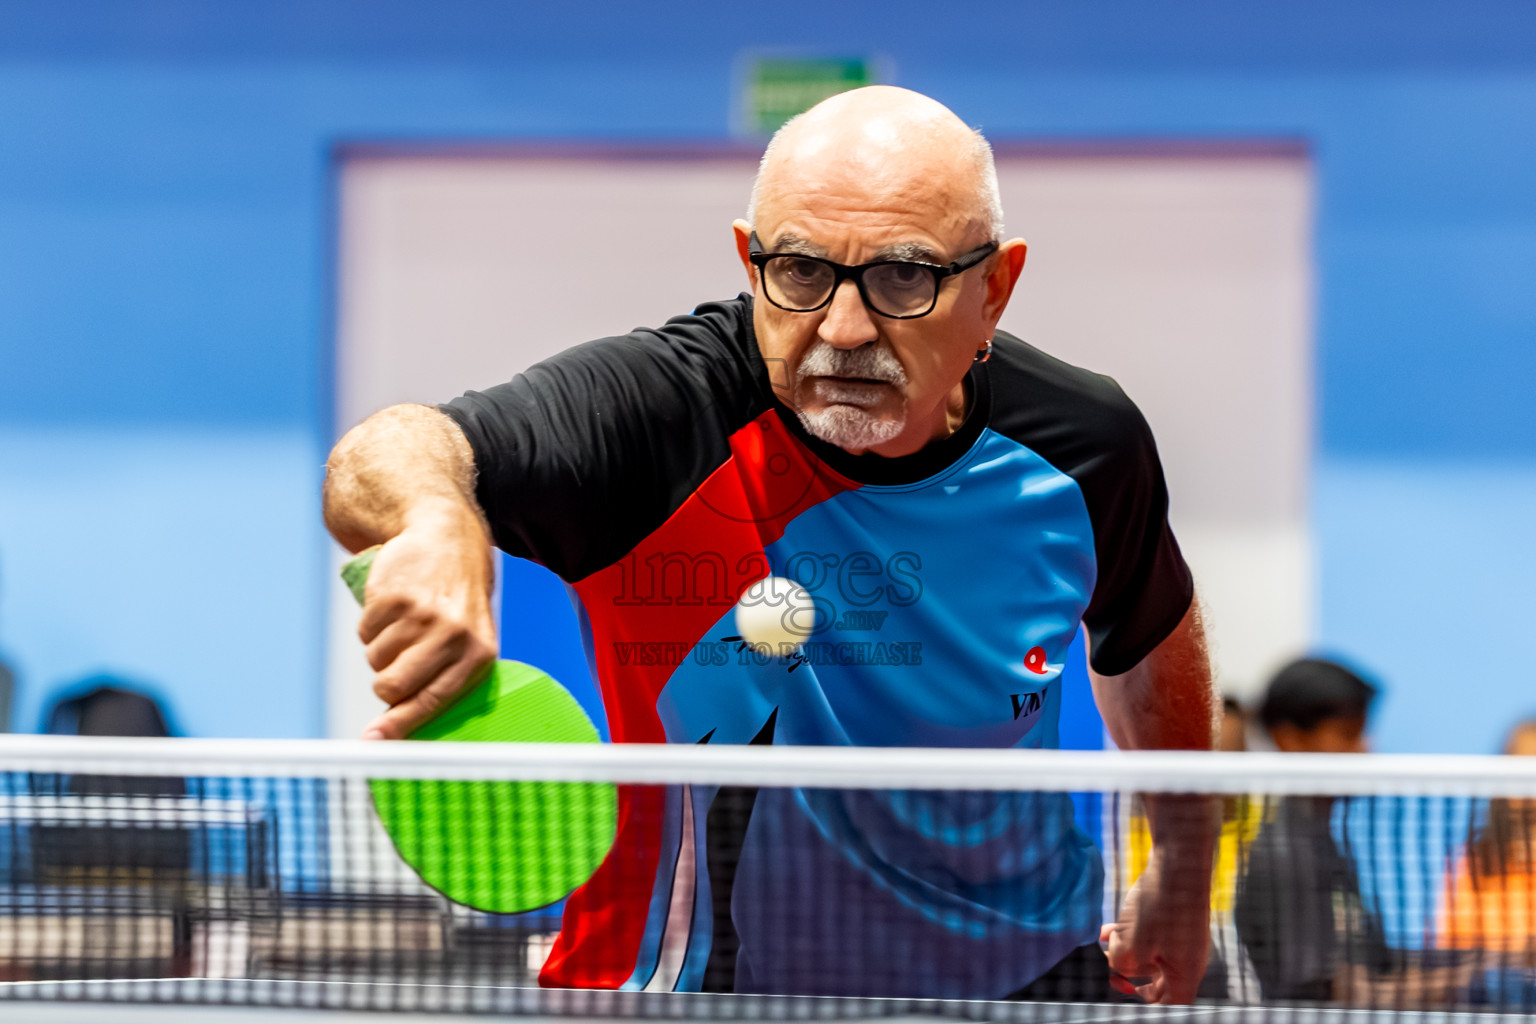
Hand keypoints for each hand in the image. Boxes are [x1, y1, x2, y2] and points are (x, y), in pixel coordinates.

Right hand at [356, 500, 497, 739]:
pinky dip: (371, 625)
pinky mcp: (395, 595)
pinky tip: (393, 607)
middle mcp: (454, 636)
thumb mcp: (466, 641)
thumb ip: (438, 683)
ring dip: (380, 648)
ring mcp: (423, 614)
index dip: (399, 725)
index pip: (432, 702)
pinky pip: (364, 631)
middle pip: (393, 686)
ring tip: (404, 625)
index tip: (372, 742)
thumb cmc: (455, 602)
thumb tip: (387, 735)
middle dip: (384, 682)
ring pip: (374, 659)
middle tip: (395, 663)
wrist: (447, 539)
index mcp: (478, 655)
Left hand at [1100, 845, 1210, 1003]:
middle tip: (1112, 975)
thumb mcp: (1133, 943)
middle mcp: (1188, 957)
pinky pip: (1151, 934)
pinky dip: (1131, 934)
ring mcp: (1183, 936)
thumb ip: (1122, 963)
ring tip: (1105, 943)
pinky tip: (1108, 927)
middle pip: (1160, 981)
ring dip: (1127, 951)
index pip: (1170, 1003)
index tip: (1125, 992)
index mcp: (1185, 972)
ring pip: (1151, 954)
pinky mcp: (1175, 918)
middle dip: (1133, 977)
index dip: (1147, 1005)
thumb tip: (1118, 963)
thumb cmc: (1160, 905)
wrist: (1179, 861)